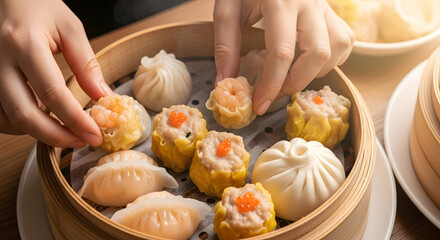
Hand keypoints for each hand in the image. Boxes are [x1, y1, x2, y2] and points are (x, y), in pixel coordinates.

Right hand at [0, 0, 111, 147]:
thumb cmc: (37, 4)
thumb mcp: (69, 27)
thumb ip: (86, 64)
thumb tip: (103, 97)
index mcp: (24, 44)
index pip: (52, 93)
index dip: (75, 119)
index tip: (94, 134)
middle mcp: (0, 60)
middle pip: (23, 114)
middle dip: (55, 136)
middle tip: (80, 141)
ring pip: (6, 118)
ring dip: (36, 132)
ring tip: (65, 131)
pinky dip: (21, 122)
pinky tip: (42, 118)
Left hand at [213, 0, 354, 114]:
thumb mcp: (228, 8)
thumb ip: (226, 45)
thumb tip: (225, 83)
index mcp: (281, 1)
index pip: (282, 53)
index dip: (271, 85)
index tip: (259, 105)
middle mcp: (310, 3)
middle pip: (318, 54)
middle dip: (296, 82)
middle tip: (276, 92)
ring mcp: (325, 5)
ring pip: (338, 47)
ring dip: (316, 72)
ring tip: (292, 76)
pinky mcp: (332, 9)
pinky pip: (345, 39)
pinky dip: (331, 59)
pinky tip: (310, 62)